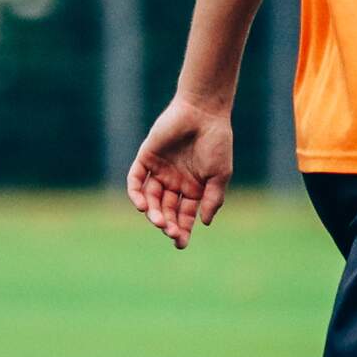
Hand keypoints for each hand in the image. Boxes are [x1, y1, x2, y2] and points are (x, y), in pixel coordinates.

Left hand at [126, 96, 232, 248]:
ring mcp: (159, 170)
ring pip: (151, 198)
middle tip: (170, 232)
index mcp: (193, 187)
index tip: (180, 243)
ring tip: (158, 221)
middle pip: (166, 209)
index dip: (182, 229)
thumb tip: (205, 223)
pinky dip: (137, 194)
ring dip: (153, 212)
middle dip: (168, 223)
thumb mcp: (220, 174)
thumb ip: (213, 198)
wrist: (203, 112)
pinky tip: (143, 206)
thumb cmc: (216, 141)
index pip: (184, 214)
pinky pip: (136, 180)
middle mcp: (174, 181)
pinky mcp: (146, 158)